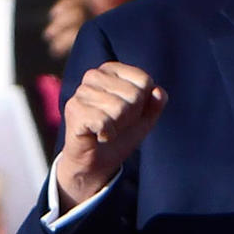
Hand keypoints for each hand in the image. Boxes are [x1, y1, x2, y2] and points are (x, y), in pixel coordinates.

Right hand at [54, 61, 163, 205]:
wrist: (96, 163)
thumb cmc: (119, 135)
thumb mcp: (144, 119)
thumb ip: (155, 103)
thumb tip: (159, 91)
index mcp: (111, 70)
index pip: (144, 81)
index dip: (142, 104)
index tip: (128, 114)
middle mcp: (94, 75)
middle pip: (134, 95)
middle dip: (130, 117)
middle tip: (115, 125)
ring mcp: (81, 92)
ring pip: (120, 108)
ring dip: (118, 127)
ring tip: (106, 130)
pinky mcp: (74, 110)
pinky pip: (104, 121)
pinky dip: (107, 134)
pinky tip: (98, 136)